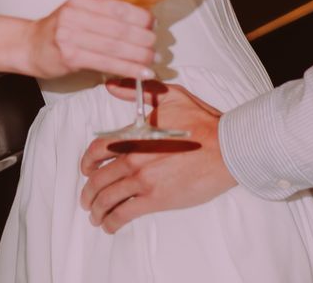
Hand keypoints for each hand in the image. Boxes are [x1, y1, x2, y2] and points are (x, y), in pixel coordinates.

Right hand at [26, 0, 155, 80]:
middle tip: (158, 48)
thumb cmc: (59, 31)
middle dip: (144, 39)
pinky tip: (142, 73)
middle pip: (120, 28)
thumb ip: (104, 15)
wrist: (29, 46)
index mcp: (81, 0)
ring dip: (140, 56)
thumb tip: (142, 22)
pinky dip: (128, 68)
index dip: (141, 17)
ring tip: (154, 61)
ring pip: (116, 47)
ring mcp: (70, 36)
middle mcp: (75, 14)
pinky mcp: (70, 57)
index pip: (118, 7)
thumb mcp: (78, 12)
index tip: (154, 25)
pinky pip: (107, 63)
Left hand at [78, 82, 236, 231]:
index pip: (98, 149)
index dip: (87, 162)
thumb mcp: (170, 96)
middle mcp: (134, 158)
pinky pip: (125, 213)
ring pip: (108, 198)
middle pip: (98, 179)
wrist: (227, 147)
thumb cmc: (203, 122)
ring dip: (97, 210)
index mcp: (135, 135)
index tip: (86, 169)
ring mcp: (144, 180)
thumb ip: (137, 91)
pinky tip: (110, 226)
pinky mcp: (157, 199)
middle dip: (89, 192)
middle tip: (87, 200)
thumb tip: (111, 85)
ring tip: (96, 216)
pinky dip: (113, 222)